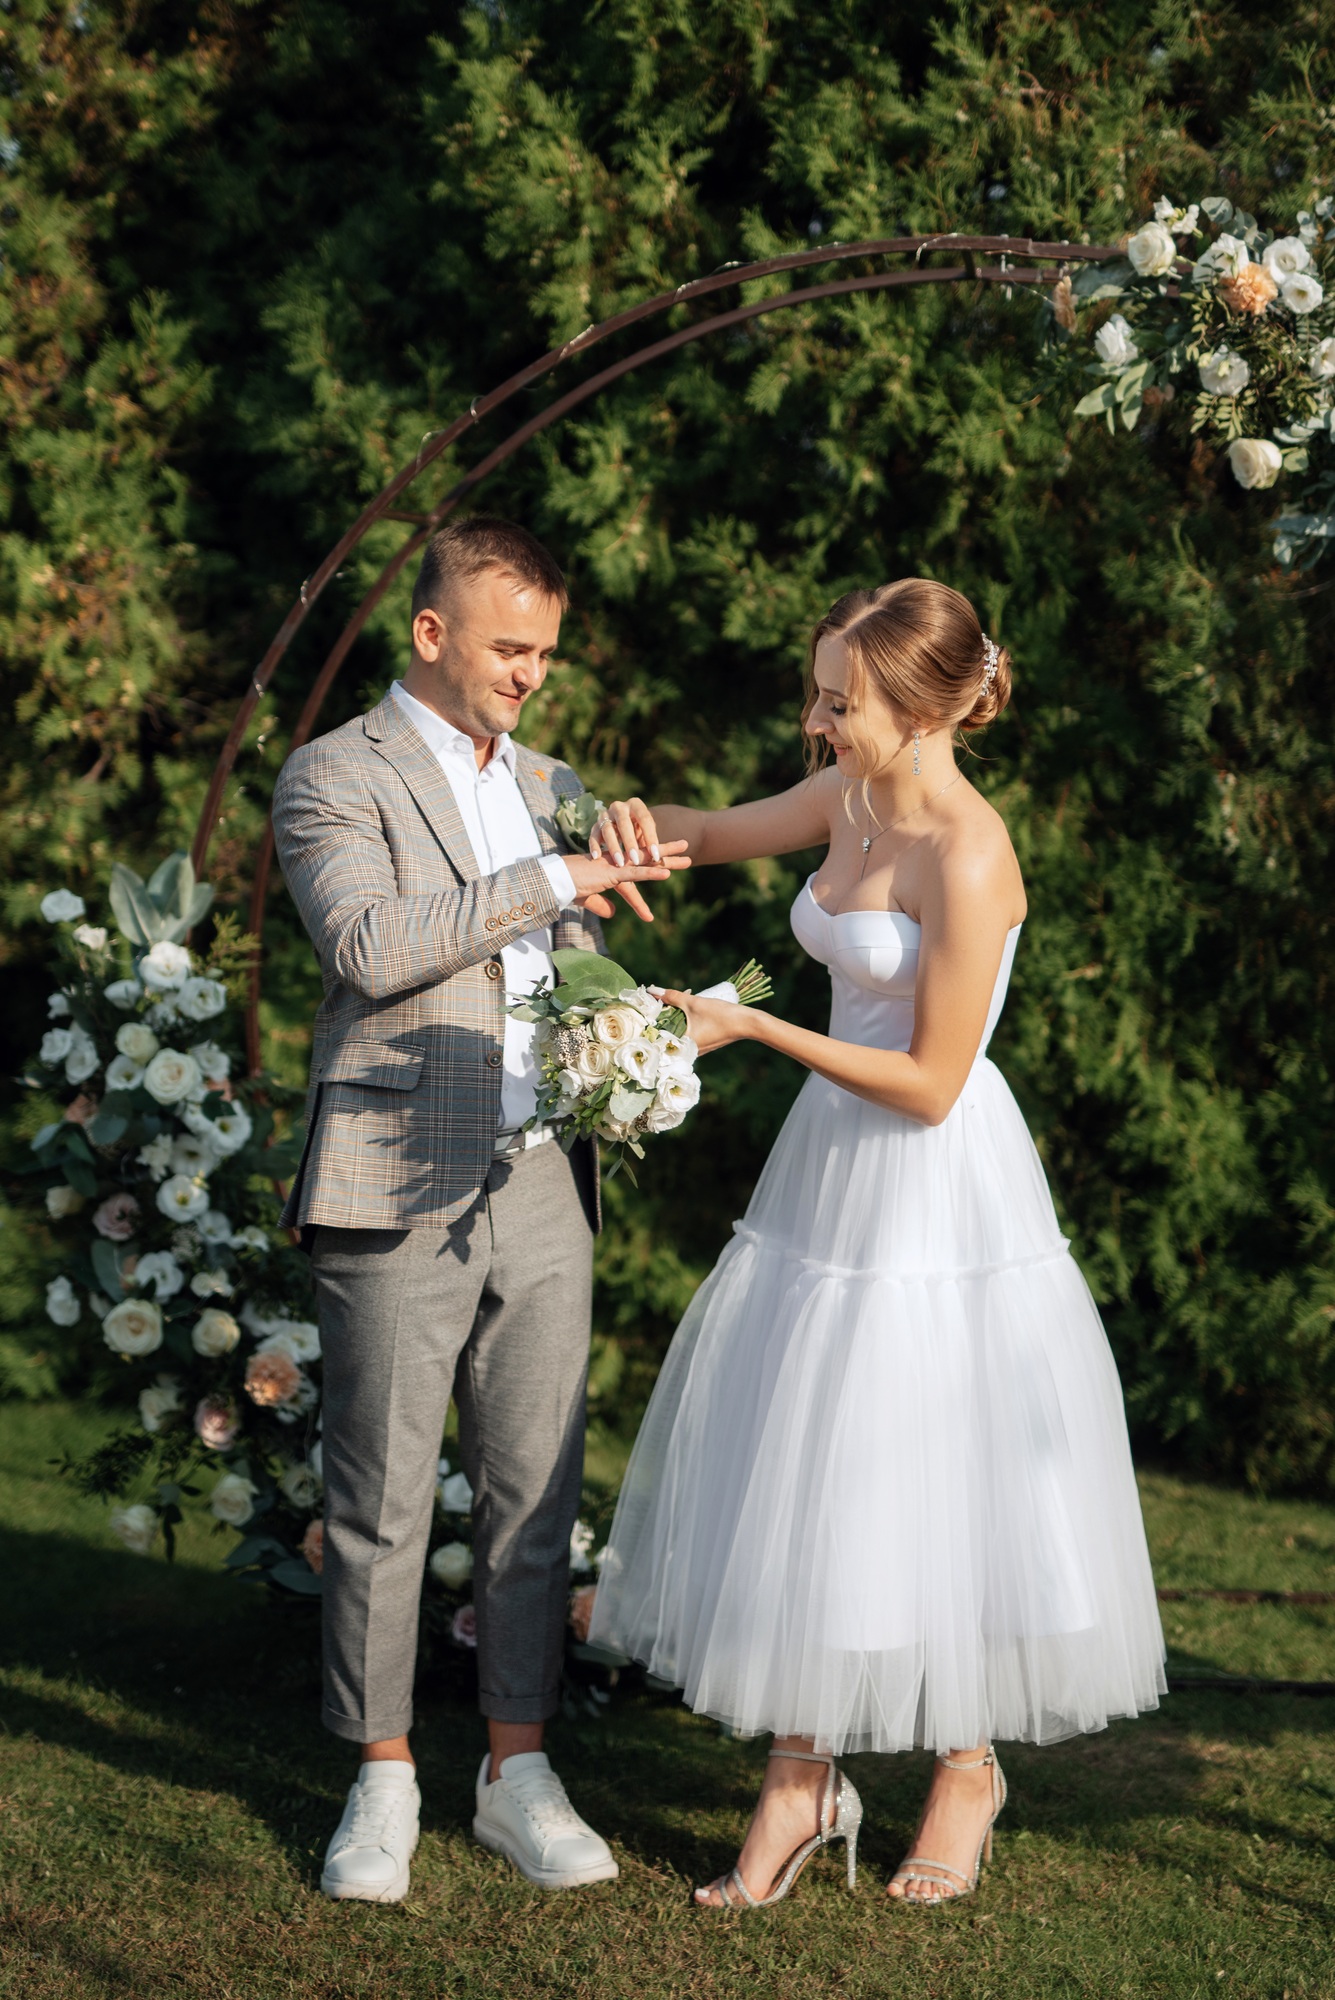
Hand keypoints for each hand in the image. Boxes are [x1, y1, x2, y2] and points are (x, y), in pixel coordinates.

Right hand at [566, 841, 690, 922]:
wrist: (555, 881)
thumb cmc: (567, 887)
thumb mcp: (588, 898)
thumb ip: (602, 905)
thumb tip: (614, 913)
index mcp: (611, 865)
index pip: (636, 862)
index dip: (652, 860)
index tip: (667, 858)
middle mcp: (615, 860)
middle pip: (646, 855)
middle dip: (666, 852)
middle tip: (686, 847)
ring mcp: (614, 865)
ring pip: (645, 860)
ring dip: (667, 859)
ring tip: (687, 857)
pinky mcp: (610, 873)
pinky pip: (635, 872)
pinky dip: (651, 873)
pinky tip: (666, 872)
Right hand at [589, 797, 663, 868]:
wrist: (623, 823)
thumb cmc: (639, 831)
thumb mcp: (646, 833)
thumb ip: (652, 843)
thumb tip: (660, 859)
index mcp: (636, 805)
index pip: (645, 820)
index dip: (650, 837)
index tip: (656, 856)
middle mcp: (619, 807)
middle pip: (624, 824)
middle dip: (630, 843)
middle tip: (636, 860)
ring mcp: (605, 815)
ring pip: (607, 830)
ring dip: (614, 847)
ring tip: (620, 863)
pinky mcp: (594, 825)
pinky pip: (593, 835)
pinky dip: (594, 846)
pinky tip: (597, 857)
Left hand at [656, 986, 753, 1054]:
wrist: (747, 1023)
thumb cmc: (720, 1015)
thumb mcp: (694, 1002)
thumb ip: (672, 996)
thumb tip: (652, 990)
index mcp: (683, 1046)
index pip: (658, 1037)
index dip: (649, 1023)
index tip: (643, 1009)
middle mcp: (688, 1052)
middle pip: (667, 1035)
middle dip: (661, 1019)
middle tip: (654, 1004)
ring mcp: (697, 1049)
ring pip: (677, 1034)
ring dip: (672, 1020)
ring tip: (665, 1005)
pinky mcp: (704, 1044)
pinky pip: (687, 1034)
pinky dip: (683, 1023)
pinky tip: (682, 1011)